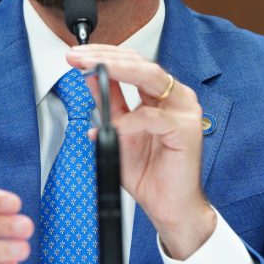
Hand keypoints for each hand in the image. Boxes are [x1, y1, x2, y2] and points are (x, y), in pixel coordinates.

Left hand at [66, 45, 215, 259]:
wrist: (169, 208)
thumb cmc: (150, 174)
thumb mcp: (118, 132)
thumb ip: (109, 105)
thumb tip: (90, 79)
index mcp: (162, 95)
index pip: (133, 63)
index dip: (104, 55)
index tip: (77, 56)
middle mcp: (176, 98)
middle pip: (141, 63)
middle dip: (105, 57)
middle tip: (78, 58)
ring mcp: (184, 111)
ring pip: (150, 77)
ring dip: (116, 71)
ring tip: (91, 72)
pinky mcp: (186, 131)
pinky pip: (154, 117)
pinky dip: (130, 119)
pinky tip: (115, 123)